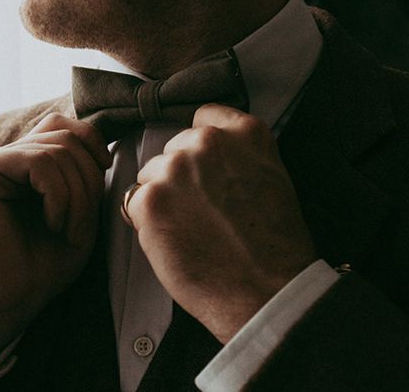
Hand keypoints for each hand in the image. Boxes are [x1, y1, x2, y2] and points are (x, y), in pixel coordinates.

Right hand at [0, 113, 111, 370]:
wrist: (0, 304)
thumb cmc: (38, 267)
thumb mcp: (78, 216)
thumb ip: (86, 178)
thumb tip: (101, 146)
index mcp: (28, 163)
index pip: (65, 126)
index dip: (91, 143)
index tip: (104, 174)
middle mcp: (9, 156)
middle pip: (67, 136)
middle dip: (88, 178)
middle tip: (80, 223)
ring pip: (57, 149)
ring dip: (75, 193)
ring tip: (64, 228)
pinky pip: (39, 161)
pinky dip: (58, 194)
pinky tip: (52, 222)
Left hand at [126, 104, 315, 342]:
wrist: (267, 290)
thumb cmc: (275, 244)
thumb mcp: (272, 176)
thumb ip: (239, 152)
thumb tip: (207, 151)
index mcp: (244, 132)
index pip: (204, 117)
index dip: (200, 146)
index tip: (204, 164)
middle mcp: (207, 141)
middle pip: (173, 149)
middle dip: (180, 176)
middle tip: (203, 211)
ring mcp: (176, 168)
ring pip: (151, 174)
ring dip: (162, 197)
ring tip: (191, 229)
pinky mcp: (150, 199)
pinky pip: (134, 201)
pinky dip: (146, 221)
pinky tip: (173, 239)